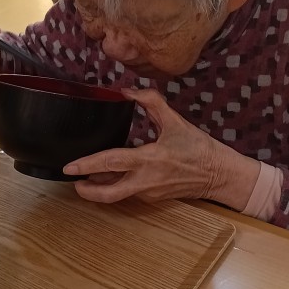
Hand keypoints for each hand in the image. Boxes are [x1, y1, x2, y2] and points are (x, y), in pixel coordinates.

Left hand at [63, 88, 259, 208]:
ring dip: (99, 187)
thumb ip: (151, 101)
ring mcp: (148, 193)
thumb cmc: (198, 148)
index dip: (88, 165)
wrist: (219, 175)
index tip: (70, 167)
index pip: (111, 163)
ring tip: (85, 178)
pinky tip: (108, 177)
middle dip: (86, 190)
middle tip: (72, 180)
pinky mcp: (152, 198)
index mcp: (149, 159)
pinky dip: (115, 185)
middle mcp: (145, 181)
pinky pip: (128, 192)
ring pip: (116, 194)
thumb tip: (128, 90)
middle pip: (108, 193)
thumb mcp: (175, 120)